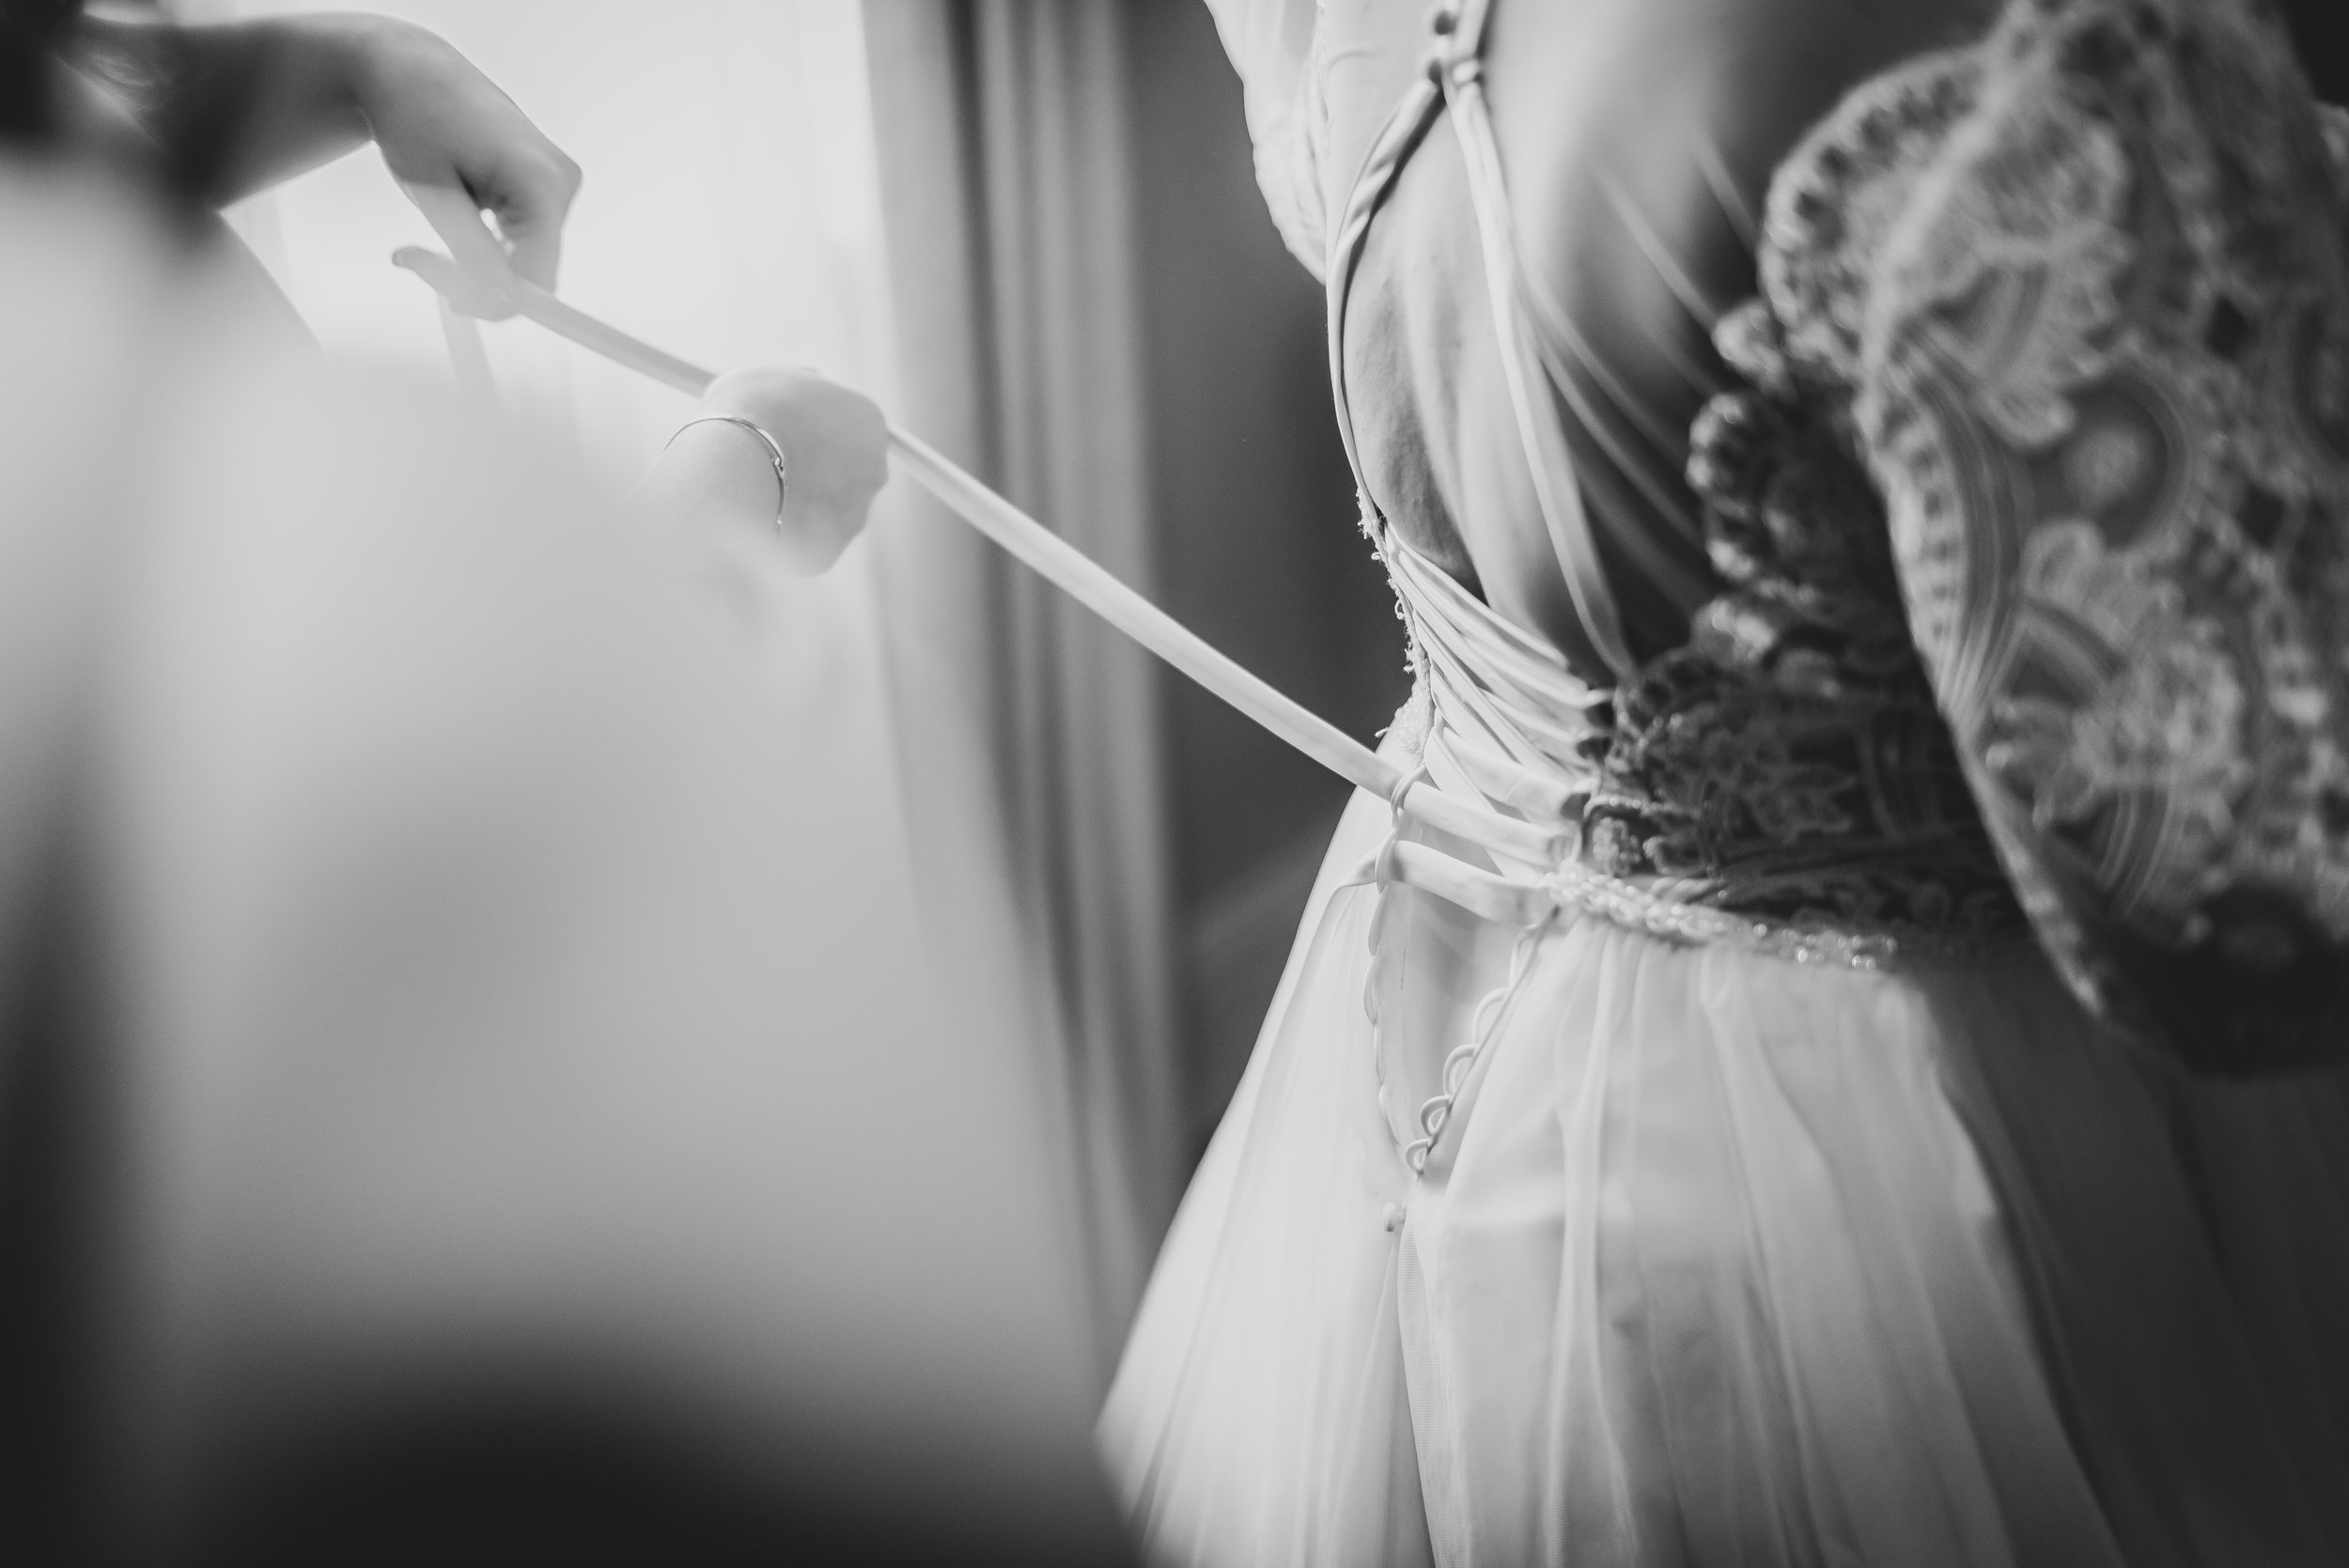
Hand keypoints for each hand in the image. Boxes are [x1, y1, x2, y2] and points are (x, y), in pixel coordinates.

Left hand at [346, 18, 581, 296]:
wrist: (412, 72)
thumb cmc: (416, 117)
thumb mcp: (436, 196)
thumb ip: (474, 254)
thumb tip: (501, 303)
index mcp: (541, 181)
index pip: (539, 276)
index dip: (496, 300)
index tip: (452, 301)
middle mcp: (561, 183)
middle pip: (534, 272)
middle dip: (475, 279)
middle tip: (417, 261)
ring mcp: (558, 184)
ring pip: (525, 261)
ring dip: (474, 264)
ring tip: (423, 242)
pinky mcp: (546, 187)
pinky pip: (523, 242)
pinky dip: (484, 247)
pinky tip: (449, 226)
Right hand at [695, 368, 890, 574]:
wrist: (731, 468)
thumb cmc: (747, 413)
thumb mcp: (772, 377)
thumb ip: (800, 385)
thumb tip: (805, 383)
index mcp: (867, 419)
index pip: (852, 427)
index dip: (817, 430)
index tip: (791, 433)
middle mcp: (875, 469)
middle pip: (847, 471)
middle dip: (815, 470)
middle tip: (771, 463)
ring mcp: (856, 513)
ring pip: (825, 509)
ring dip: (798, 501)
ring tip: (755, 489)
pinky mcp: (829, 550)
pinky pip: (803, 540)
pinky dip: (783, 531)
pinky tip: (755, 515)